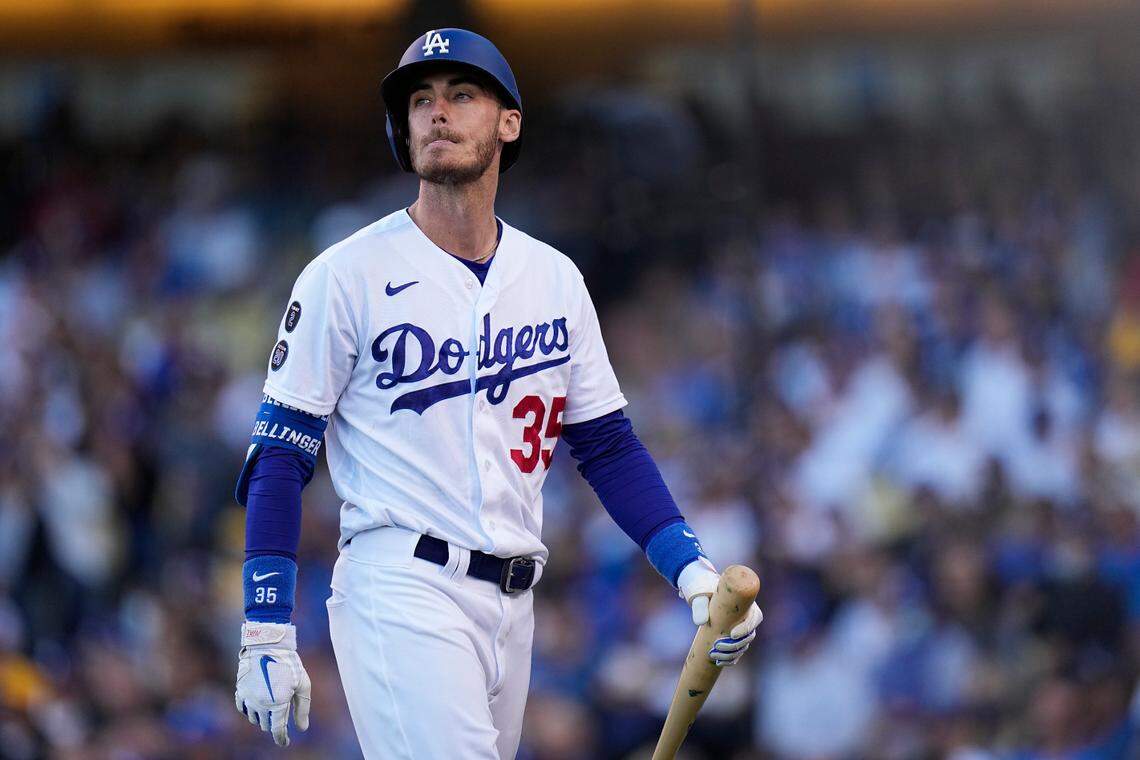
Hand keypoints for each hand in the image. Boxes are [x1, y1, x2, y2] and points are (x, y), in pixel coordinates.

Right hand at [235, 622, 310, 745]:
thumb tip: (302, 728)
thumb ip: (302, 708)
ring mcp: (249, 698)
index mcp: (277, 704)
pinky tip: (257, 704)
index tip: (284, 742)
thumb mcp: (302, 685)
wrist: (268, 645)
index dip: (281, 738)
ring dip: (263, 717)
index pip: (277, 730)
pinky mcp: (241, 690)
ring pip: (254, 718)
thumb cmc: (289, 664)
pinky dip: (250, 710)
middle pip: (266, 725)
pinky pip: (243, 708)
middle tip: (282, 714)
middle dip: (274, 724)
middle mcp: (261, 704)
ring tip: (272, 706)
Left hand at [676, 558, 762, 666]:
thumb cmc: (704, 591)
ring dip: (731, 654)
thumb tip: (700, 622)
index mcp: (746, 604)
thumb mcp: (701, 596)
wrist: (702, 594)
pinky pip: (737, 651)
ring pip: (743, 646)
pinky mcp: (734, 638)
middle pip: (749, 636)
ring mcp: (742, 629)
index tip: (732, 635)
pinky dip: (730, 659)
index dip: (745, 628)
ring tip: (714, 656)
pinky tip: (719, 663)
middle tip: (717, 647)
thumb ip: (700, 606)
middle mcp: (748, 617)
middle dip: (735, 645)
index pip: (754, 618)